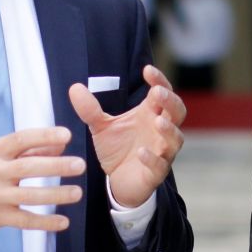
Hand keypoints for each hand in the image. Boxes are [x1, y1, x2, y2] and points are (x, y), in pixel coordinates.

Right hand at [0, 127, 81, 236]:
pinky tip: (63, 222)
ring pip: (29, 196)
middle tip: (79, 165)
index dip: (44, 136)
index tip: (67, 135)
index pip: (21, 140)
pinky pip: (24, 221)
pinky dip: (45, 223)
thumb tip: (61, 143)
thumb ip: (29, 149)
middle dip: (56, 166)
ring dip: (55, 195)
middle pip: (28, 168)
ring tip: (77, 193)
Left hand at [67, 65, 185, 207]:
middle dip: (170, 101)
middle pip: (177, 111)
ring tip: (158, 121)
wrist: (117, 181)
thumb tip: (74, 88)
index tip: (147, 70)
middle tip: (157, 93)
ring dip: (168, 130)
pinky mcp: (156, 172)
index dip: (159, 80)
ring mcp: (162, 151)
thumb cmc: (117, 149)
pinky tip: (142, 153)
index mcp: (150, 114)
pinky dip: (153, 159)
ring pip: (175, 138)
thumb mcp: (100, 127)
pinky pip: (160, 165)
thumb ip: (90, 109)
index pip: (162, 92)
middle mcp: (160, 130)